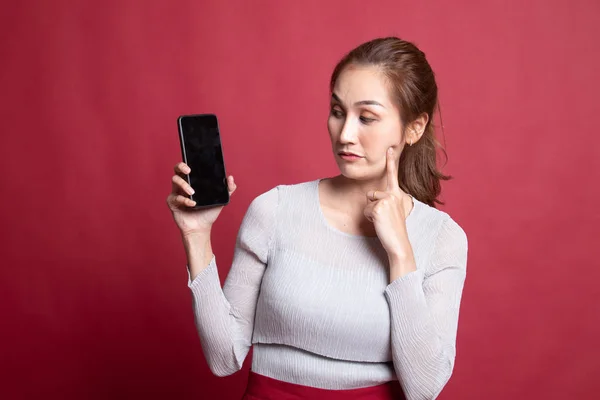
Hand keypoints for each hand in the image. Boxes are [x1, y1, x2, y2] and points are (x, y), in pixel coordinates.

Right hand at [166, 162, 236, 236]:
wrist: (202, 228)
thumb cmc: (208, 213)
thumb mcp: (221, 200)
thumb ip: (228, 189)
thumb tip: (231, 178)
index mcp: (193, 181)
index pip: (187, 168)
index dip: (186, 163)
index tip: (192, 165)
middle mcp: (183, 185)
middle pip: (177, 170)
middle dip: (181, 167)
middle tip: (189, 172)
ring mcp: (176, 193)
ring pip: (175, 181)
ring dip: (184, 185)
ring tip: (192, 193)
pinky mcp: (172, 203)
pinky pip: (175, 197)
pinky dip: (184, 200)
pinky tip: (192, 204)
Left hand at [364, 148, 414, 262]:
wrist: (398, 242)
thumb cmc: (393, 229)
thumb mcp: (391, 211)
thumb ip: (384, 201)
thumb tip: (372, 196)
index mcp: (397, 194)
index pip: (392, 175)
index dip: (391, 161)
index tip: (390, 147)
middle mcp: (394, 194)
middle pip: (371, 194)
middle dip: (372, 207)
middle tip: (385, 218)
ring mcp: (387, 200)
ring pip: (368, 202)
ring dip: (371, 213)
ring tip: (383, 221)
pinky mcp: (380, 207)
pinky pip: (366, 210)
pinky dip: (370, 218)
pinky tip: (380, 223)